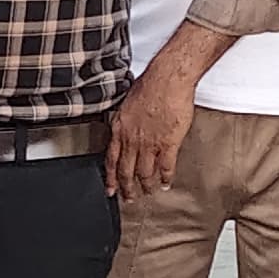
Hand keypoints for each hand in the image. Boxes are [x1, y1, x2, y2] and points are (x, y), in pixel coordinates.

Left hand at [106, 61, 202, 199]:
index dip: (110, 178)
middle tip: (128, 198)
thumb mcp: (126, 105)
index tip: (110, 189)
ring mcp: (149, 144)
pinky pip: (166, 167)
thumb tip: (123, 130)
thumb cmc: (149, 86)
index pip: (110, 160)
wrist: (167, 79)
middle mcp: (132, 140)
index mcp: (120, 130)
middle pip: (126, 171)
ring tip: (148, 192)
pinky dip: (166, 177)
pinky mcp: (168, 144)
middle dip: (127, 188)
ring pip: (145, 173)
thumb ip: (124, 122)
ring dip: (146, 185)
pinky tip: (166, 183)